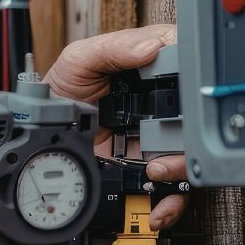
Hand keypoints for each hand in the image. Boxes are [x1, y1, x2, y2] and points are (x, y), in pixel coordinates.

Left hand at [45, 24, 187, 230]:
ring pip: (190, 153)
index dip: (193, 82)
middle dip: (190, 134)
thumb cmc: (66, 86)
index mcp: (152, 67)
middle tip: (166, 142)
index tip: (181, 98)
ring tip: (154, 169)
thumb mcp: (81, 58)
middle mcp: (163, 101)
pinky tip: (157, 198)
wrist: (47, 126)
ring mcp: (160, 135)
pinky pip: (173, 183)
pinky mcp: (152, 163)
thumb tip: (151, 46)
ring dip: (181, 166)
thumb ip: (114, 48)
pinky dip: (170, 197)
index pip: (190, 68)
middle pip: (197, 117)